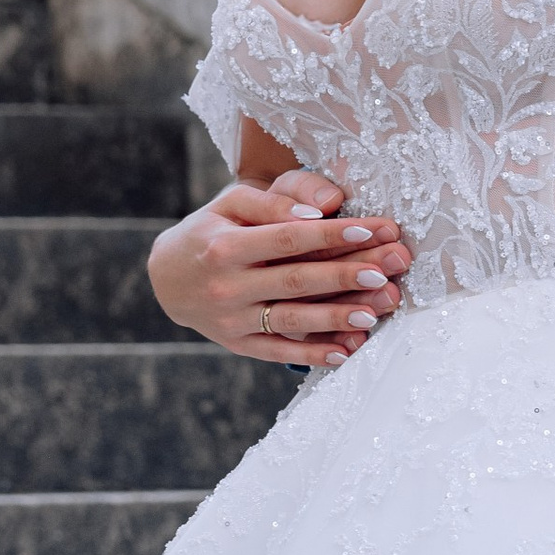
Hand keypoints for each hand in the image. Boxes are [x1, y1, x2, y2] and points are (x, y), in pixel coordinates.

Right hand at [147, 169, 410, 368]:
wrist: (167, 276)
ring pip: (291, 320)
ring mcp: (232, 319)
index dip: (331, 234)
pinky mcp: (238, 344)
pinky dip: (312, 354)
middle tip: (387, 271)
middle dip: (345, 276)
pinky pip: (279, 351)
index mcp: (226, 245)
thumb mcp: (232, 202)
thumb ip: (274, 200)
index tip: (373, 228)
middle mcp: (227, 285)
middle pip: (295, 280)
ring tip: (374, 313)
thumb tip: (320, 209)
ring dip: (334, 318)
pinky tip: (346, 352)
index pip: (288, 238)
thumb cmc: (213, 229)